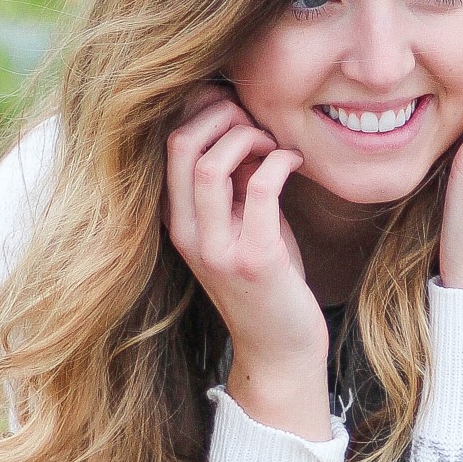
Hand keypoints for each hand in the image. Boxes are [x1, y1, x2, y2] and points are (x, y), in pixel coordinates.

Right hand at [165, 92, 332, 440]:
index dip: (201, 111)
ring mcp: (217, 249)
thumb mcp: (242, 226)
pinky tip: (295, 162)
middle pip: (180, 146)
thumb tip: (243, 127)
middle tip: (256, 121)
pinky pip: (261, 186)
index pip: (167, 145)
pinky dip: (280, 160)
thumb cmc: (268, 284)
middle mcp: (188, 235)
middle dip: (221, 115)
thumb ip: (236, 183)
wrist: (280, 350)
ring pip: (209, 164)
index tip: (237, 110)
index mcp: (177, 222)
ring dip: (247, 136)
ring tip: (272, 142)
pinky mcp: (254, 259)